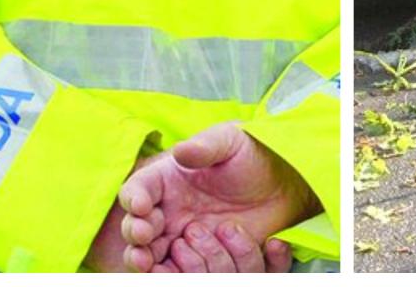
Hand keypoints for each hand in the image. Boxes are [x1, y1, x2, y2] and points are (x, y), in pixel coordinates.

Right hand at [118, 122, 318, 271]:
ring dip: (153, 263)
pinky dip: (180, 277)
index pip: (137, 191)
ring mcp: (185, 239)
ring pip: (156, 260)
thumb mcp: (230, 141)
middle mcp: (169, 213)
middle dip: (135, 236)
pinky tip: (183, 272)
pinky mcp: (206, 260)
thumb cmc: (250, 154)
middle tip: (145, 236)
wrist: (281, 181)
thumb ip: (206, 146)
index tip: (142, 206)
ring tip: (159, 260)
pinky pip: (186, 275)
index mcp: (167, 181)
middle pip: (137, 231)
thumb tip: (181, 151)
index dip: (134, 200)